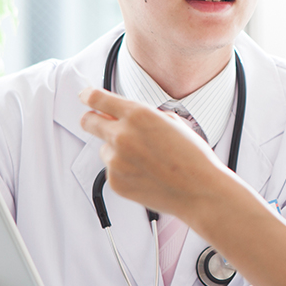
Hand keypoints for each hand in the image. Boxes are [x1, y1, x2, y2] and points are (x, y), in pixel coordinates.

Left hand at [78, 88, 229, 219]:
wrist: (199, 190)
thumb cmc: (192, 157)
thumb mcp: (171, 122)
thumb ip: (143, 116)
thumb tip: (124, 116)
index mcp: (137, 115)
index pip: (97, 98)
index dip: (87, 95)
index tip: (85, 96)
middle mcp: (122, 135)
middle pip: (88, 121)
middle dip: (92, 120)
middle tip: (100, 123)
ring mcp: (116, 161)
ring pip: (104, 149)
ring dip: (116, 150)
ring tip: (144, 159)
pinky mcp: (115, 182)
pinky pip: (111, 170)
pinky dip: (123, 170)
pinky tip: (145, 173)